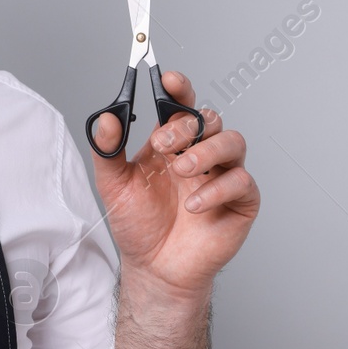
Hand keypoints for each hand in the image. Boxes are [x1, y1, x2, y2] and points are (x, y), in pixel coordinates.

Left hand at [88, 71, 258, 299]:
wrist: (154, 268)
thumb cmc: (139, 224)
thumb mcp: (113, 186)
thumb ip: (107, 151)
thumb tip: (106, 118)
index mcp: (171, 143)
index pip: (181, 105)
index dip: (179, 88)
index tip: (168, 79)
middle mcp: (200, 153)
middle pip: (208, 119)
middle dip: (185, 126)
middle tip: (163, 144)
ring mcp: (223, 175)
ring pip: (234, 141)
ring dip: (206, 151)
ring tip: (181, 171)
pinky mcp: (240, 201)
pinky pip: (241, 181)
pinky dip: (216, 189)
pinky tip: (192, 205)